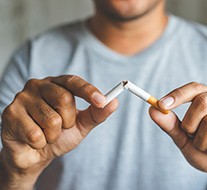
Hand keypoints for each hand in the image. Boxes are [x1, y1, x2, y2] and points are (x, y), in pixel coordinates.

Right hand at [0, 75, 117, 188]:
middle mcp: (38, 85)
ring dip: (53, 135)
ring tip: (46, 134)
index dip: (89, 91)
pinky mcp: (10, 114)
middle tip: (61, 127)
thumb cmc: (58, 135)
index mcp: (56, 84)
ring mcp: (22, 98)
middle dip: (68, 121)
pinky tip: (33, 140)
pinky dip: (40, 143)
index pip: (74, 81)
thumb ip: (97, 113)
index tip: (101, 101)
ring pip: (51, 119)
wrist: (35, 154)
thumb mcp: (81, 124)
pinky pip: (36, 134)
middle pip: (64, 99)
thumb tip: (114, 102)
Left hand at [149, 82, 206, 189]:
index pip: (194, 88)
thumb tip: (152, 109)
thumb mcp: (183, 137)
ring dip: (202, 142)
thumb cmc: (205, 149)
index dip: (177, 95)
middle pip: (201, 102)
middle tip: (193, 136)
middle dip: (190, 124)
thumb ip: (170, 124)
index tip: (160, 104)